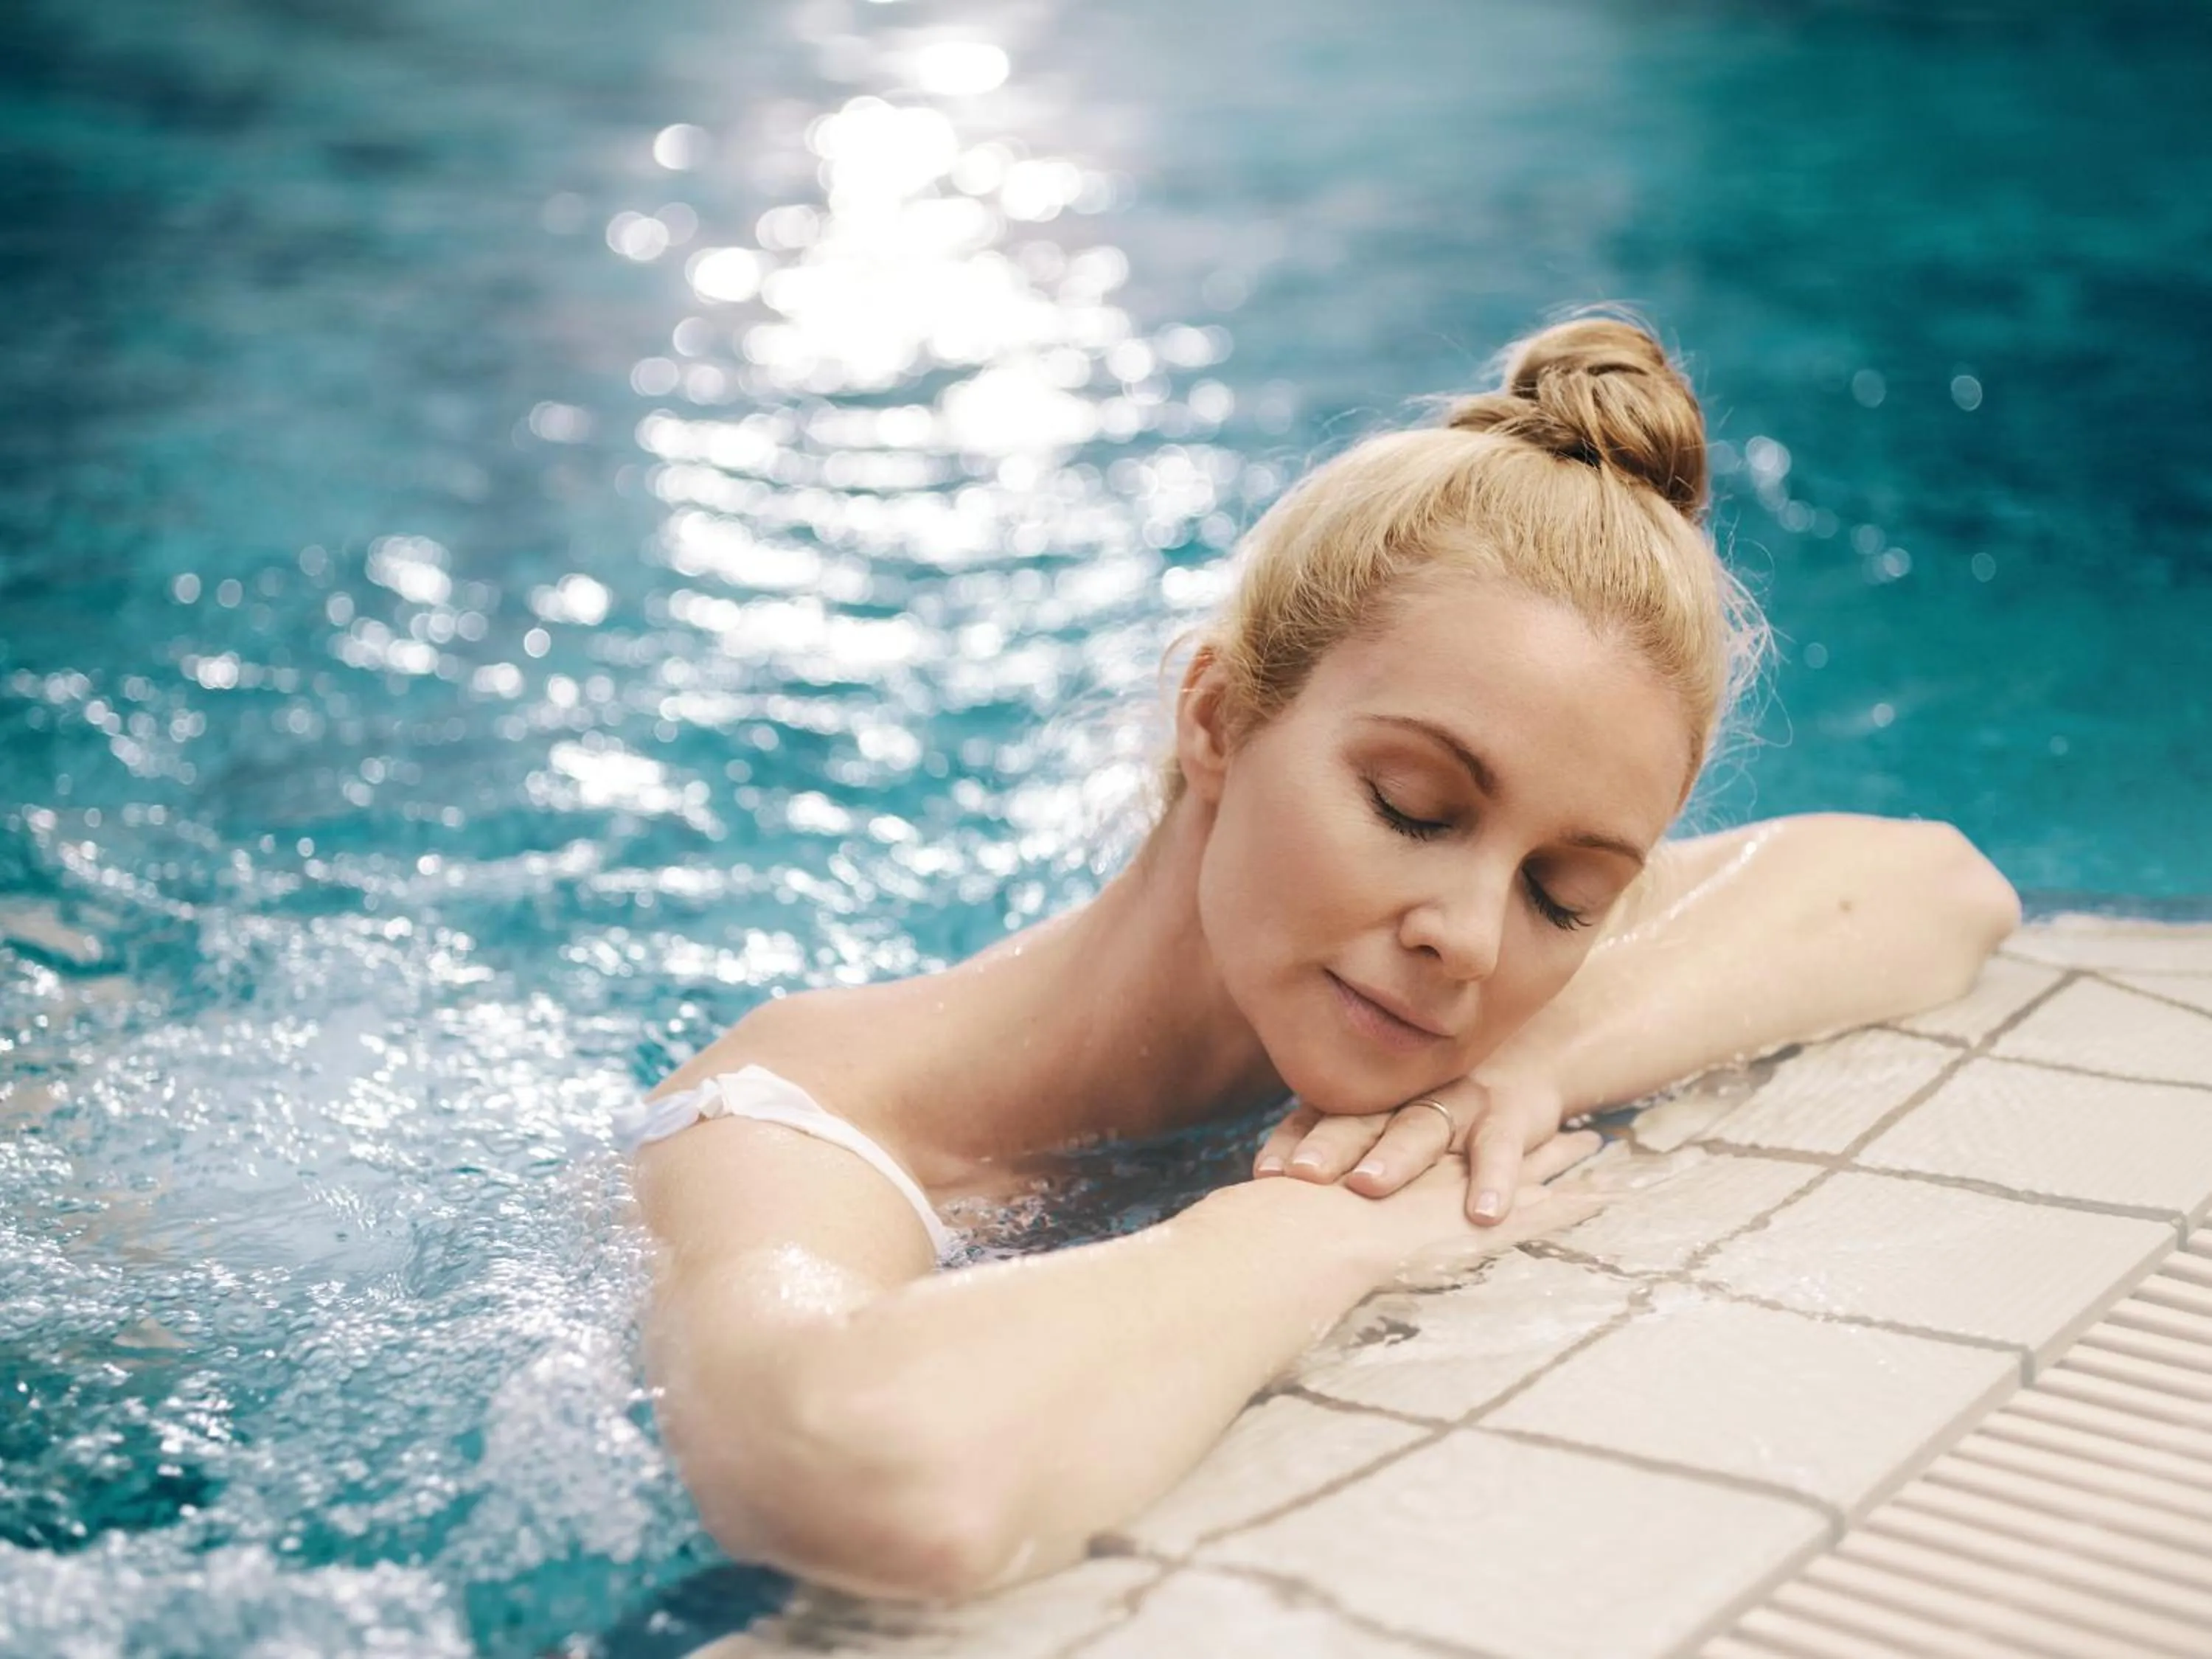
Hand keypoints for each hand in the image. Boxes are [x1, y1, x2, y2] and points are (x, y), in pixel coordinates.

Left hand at [1251, 1068, 1571, 1225]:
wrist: (1534, 1057)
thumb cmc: (1444, 1109)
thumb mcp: (1393, 1124)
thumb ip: (1344, 1152)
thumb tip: (1267, 1207)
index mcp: (1369, 1099)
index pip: (1317, 1118)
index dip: (1290, 1143)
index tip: (1265, 1176)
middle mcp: (1405, 1095)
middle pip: (1360, 1119)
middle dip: (1330, 1146)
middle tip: (1302, 1172)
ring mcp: (1457, 1101)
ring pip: (1420, 1128)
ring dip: (1395, 1156)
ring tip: (1368, 1186)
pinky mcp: (1509, 1116)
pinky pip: (1499, 1148)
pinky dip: (1493, 1179)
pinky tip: (1485, 1214)